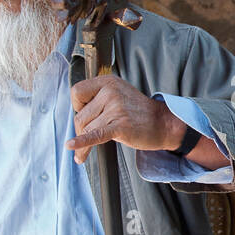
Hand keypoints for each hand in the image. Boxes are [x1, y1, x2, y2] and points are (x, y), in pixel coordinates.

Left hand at [66, 76, 190, 164]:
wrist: (163, 123)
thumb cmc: (138, 112)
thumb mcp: (118, 93)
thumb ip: (98, 98)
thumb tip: (76, 114)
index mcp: (108, 82)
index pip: (77, 92)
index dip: (78, 106)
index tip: (87, 114)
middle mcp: (110, 92)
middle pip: (80, 116)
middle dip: (83, 130)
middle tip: (91, 137)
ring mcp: (116, 108)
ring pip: (86, 129)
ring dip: (83, 145)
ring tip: (84, 153)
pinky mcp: (120, 126)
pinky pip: (95, 135)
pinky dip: (82, 143)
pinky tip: (72, 147)